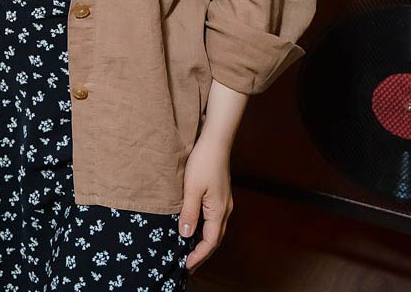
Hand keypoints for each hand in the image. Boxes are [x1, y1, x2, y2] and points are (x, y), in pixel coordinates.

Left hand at [179, 134, 232, 271]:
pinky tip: (195, 230)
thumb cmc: (203, 163)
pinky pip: (213, 221)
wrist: (215, 143)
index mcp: (218, 211)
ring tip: (190, 252)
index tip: (187, 266)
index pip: (210, 242)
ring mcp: (224, 204)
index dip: (198, 255)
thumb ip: (189, 213)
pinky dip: (205, 230)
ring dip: (203, 243)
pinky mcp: (220, 198)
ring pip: (215, 231)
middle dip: (202, 254)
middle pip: (214, 240)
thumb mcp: (192, 189)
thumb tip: (185, 235)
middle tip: (188, 265)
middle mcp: (225, 211)